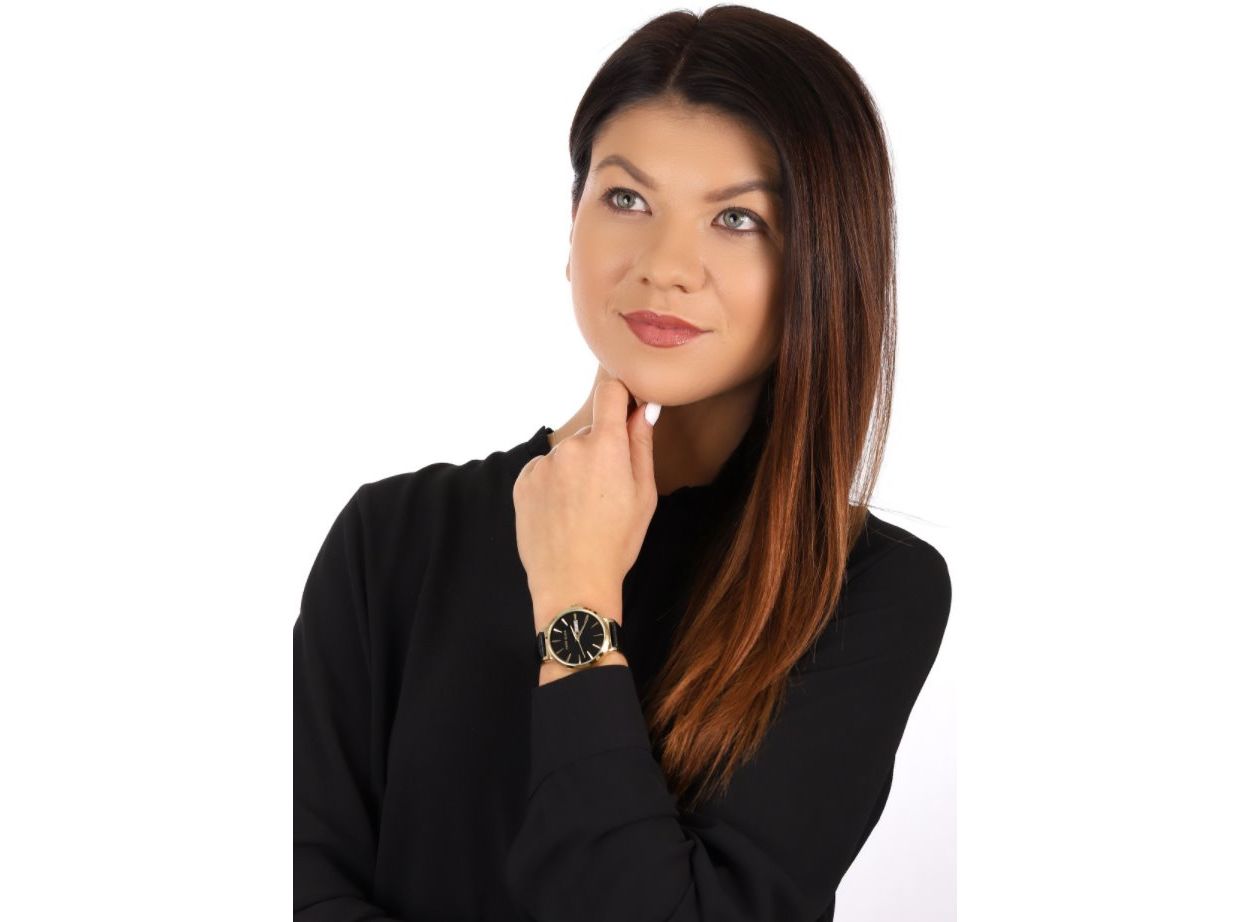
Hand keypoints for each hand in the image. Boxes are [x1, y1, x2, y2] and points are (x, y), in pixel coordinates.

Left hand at [513, 376, 659, 632]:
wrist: (572, 583)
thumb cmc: (616, 543)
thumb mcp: (644, 495)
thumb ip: (641, 445)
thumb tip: (642, 409)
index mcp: (606, 446)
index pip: (609, 390)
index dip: (620, 395)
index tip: (625, 410)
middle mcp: (570, 447)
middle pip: (590, 431)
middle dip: (601, 450)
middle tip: (608, 492)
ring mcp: (542, 464)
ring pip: (567, 454)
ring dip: (575, 470)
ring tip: (582, 510)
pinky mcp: (522, 481)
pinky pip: (544, 470)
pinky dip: (553, 484)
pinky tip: (562, 514)